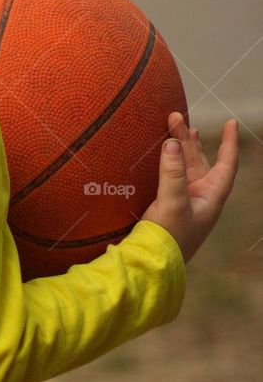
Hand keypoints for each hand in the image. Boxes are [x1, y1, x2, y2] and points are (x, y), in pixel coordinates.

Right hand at [142, 112, 239, 262]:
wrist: (150, 264)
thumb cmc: (168, 238)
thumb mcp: (172, 203)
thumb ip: (172, 173)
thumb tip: (172, 143)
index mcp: (210, 198)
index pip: (226, 165)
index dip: (229, 143)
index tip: (231, 123)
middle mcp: (200, 198)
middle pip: (200, 161)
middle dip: (190, 139)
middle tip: (175, 117)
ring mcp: (184, 201)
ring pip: (185, 166)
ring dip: (179, 147)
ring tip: (174, 126)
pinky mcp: (168, 205)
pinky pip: (171, 175)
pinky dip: (168, 160)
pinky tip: (162, 151)